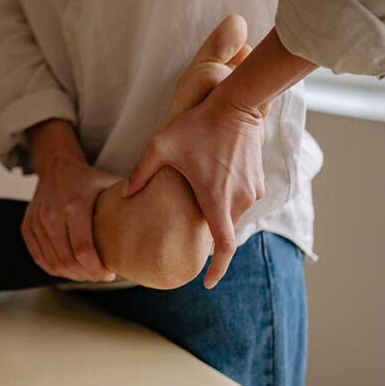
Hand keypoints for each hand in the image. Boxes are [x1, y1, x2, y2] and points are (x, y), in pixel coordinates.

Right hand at [24, 152, 119, 281]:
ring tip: (88, 273)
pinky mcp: (27, 227)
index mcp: (75, 205)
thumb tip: (161, 219)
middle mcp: (52, 214)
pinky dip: (56, 269)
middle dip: (87, 275)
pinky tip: (71, 269)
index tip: (110, 273)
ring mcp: (37, 221)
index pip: (83, 250)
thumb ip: (132, 199)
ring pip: (53, 263)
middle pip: (68, 261)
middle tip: (101, 276)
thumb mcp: (110, 186)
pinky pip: (40, 259)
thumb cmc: (88, 180)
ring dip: (73, 275)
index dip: (97, 269)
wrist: (56, 167)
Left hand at [123, 88, 265, 288]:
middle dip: (207, 233)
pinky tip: (211, 181)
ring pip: (232, 214)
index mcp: (215, 199)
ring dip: (216, 211)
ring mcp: (253, 191)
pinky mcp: (259, 181)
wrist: (238, 103)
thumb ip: (141, 172)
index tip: (208, 283)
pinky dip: (226, 200)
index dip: (218, 269)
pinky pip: (240, 200)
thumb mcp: (161, 146)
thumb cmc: (198, 124)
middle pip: (223, 229)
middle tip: (186, 224)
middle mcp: (238, 200)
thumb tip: (125, 193)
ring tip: (198, 194)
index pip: (224, 248)